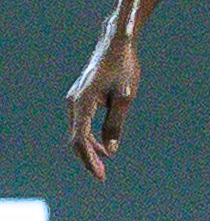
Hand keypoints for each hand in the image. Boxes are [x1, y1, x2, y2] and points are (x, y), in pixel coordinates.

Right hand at [65, 26, 131, 178]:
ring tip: (104, 164)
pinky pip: (81, 123)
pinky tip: (103, 146)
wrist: (116, 45)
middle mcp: (73, 103)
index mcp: (82, 103)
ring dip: (89, 148)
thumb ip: (115, 124)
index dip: (89, 159)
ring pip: (77, 132)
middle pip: (75, 138)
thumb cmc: (123, 69)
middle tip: (102, 176)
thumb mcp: (125, 98)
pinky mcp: (80, 99)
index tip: (100, 174)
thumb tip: (110, 150)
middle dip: (88, 158)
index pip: (81, 138)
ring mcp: (75, 100)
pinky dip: (89, 136)